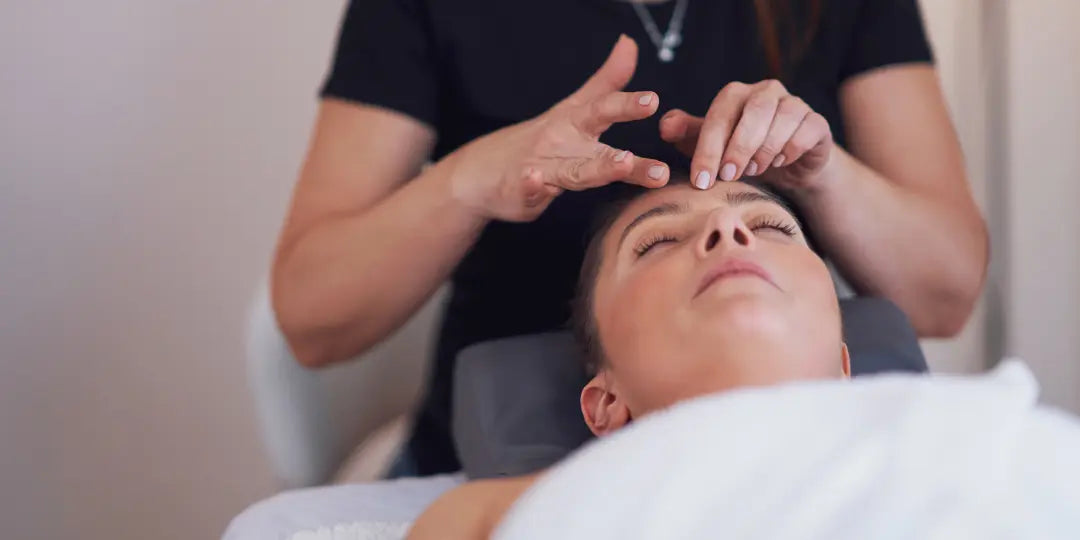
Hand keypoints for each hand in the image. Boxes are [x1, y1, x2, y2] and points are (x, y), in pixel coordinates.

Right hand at [449, 35, 668, 221]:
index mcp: (576, 125)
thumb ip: (606, 81)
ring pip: (574, 172)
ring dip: (596, 169)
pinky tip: (533, 179)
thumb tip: (629, 43)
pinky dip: (530, 184)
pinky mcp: (523, 194)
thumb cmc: (538, 140)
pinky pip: (528, 190)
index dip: (627, 106)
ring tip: (620, 163)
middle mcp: (562, 144)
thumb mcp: (573, 108)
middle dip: (623, 151)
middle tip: (646, 159)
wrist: (482, 170)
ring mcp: (541, 168)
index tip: (653, 101)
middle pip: (596, 148)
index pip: (604, 111)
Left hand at [659, 80, 832, 192]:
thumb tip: (665, 126)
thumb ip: (689, 135)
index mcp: (737, 95)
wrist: (788, 166)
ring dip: (765, 150)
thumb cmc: (743, 153)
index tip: (701, 180)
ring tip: (754, 170)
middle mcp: (767, 92)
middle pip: (754, 112)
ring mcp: (795, 104)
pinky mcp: (817, 123)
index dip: (709, 148)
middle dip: (738, 147)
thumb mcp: (713, 146)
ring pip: (783, 119)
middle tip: (728, 176)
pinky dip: (791, 149)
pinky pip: (807, 131)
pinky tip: (780, 163)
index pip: (720, 115)